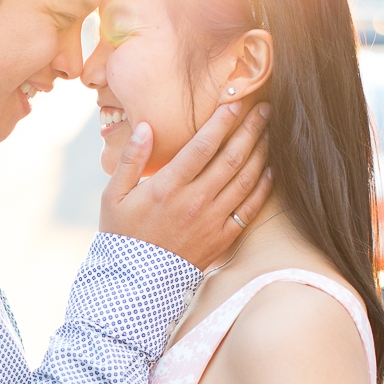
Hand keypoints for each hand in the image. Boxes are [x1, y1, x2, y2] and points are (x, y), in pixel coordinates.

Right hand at [100, 101, 271, 269]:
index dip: (222, 121)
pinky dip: (264, 187)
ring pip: (245, 180)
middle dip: (251, 129)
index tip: (235, 102)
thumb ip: (129, 159)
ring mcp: (212, 221)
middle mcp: (194, 201)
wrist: (134, 281)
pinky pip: (250, 209)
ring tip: (270, 133)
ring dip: (261, 153)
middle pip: (232, 158)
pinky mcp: (222, 238)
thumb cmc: (122, 234)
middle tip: (264, 109)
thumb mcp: (113, 195)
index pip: (203, 146)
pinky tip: (270, 171)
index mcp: (168, 187)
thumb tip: (145, 127)